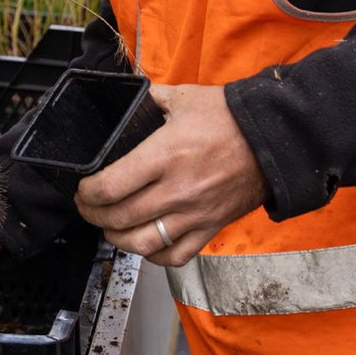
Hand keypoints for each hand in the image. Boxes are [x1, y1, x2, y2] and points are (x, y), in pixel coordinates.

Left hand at [74, 84, 267, 265]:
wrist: (272, 138)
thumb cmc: (228, 117)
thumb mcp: (183, 97)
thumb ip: (149, 100)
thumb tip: (127, 101)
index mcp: (165, 154)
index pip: (112, 186)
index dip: (88, 193)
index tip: (83, 188)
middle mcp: (177, 189)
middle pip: (120, 217)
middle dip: (93, 215)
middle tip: (88, 206)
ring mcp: (194, 213)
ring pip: (143, 244)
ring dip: (118, 239)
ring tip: (110, 227)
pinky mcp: (210, 228)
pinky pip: (175, 257)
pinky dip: (154, 255)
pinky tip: (145, 242)